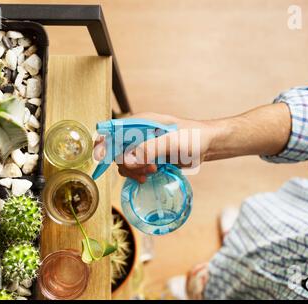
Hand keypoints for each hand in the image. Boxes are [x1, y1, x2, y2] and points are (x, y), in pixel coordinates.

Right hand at [93, 112, 215, 182]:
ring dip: (133, 170)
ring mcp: (142, 146)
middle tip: (147, 169)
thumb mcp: (172, 142)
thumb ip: (150, 149)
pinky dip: (136, 174)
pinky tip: (147, 177)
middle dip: (128, 163)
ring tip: (151, 172)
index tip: (102, 157)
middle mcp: (137, 133)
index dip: (104, 143)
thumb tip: (129, 160)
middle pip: (116, 150)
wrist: (206, 146)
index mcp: (140, 123)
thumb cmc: (192, 138)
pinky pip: (133, 168)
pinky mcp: (147, 158)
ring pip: (124, 161)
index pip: (113, 130)